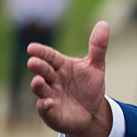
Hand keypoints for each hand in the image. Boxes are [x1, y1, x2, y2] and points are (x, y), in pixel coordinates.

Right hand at [28, 20, 111, 136]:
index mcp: (61, 66)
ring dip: (38, 85)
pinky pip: (45, 109)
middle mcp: (52, 79)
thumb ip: (98, 48)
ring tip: (38, 81)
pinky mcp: (51, 113)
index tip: (32, 48)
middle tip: (33, 62)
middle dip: (38, 67)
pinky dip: (46, 106)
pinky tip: (49, 103)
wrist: (91, 112)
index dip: (41, 52)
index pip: (50, 56)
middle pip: (43, 71)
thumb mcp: (96, 67)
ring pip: (41, 89)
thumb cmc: (88, 87)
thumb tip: (104, 23)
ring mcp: (49, 96)